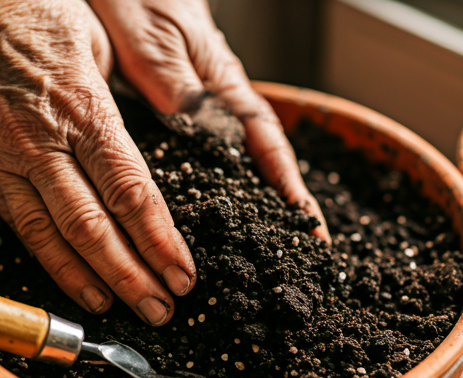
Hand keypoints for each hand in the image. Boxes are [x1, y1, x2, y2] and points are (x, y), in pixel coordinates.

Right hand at [0, 0, 195, 324]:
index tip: (183, 274)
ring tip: (126, 309)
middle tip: (162, 309)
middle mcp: (41, 140)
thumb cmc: (49, 16)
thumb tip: (152, 168)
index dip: (159, 241)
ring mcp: (5, 156)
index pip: (130, 193)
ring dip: (93, 281)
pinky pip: (20, 226)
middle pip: (94, 227)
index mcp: (84, 109)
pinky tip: (79, 286)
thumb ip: (124, 117)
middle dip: (132, 276)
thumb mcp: (104, 52)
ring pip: (52, 237)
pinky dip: (52, 263)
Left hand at [88, 0, 329, 242]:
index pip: (267, 146)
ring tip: (261, 248)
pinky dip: (210, 190)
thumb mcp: (154, 39)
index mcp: (222, 87)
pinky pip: (196, 159)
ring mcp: (195, 110)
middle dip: (278, 208)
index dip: (288, 189)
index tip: (307, 226)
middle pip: (258, 164)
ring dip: (249, 206)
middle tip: (298, 252)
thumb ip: (181, 86)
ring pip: (230, 168)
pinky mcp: (171, 112)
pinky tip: (209, 215)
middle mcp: (214, 105)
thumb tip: (210, 141)